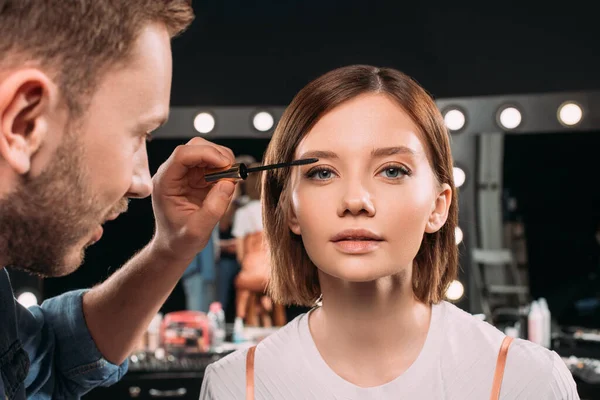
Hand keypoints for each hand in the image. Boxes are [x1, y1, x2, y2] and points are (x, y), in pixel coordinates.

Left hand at [150, 137, 235, 261]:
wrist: (175, 246)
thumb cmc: (180, 240)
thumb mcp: (198, 230)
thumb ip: (213, 208)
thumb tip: (228, 183)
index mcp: (165, 182)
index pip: (182, 154)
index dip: (206, 154)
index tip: (226, 165)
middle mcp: (173, 173)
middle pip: (195, 147)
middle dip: (217, 155)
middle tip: (233, 173)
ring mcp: (185, 174)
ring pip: (206, 151)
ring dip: (223, 161)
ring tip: (231, 181)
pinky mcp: (196, 177)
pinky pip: (213, 163)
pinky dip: (225, 169)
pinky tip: (227, 184)